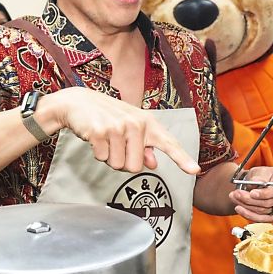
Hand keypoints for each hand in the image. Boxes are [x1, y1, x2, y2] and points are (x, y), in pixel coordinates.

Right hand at [44, 87, 200, 175]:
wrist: (77, 103)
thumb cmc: (106, 116)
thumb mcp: (128, 127)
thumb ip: (143, 146)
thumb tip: (152, 164)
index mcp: (147, 123)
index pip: (168, 143)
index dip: (182, 159)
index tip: (195, 170)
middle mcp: (136, 124)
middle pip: (135, 167)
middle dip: (122, 162)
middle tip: (115, 146)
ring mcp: (118, 127)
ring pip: (118, 165)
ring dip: (109, 158)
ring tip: (105, 141)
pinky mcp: (100, 132)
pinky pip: (102, 159)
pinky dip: (97, 154)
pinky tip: (95, 138)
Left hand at [227, 166, 272, 222]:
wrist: (263, 182)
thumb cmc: (265, 175)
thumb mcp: (261, 171)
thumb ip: (260, 176)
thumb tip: (257, 182)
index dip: (265, 193)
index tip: (252, 193)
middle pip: (270, 202)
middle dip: (250, 199)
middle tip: (237, 194)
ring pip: (265, 211)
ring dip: (247, 206)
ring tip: (235, 199)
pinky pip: (264, 219)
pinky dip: (250, 215)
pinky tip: (241, 209)